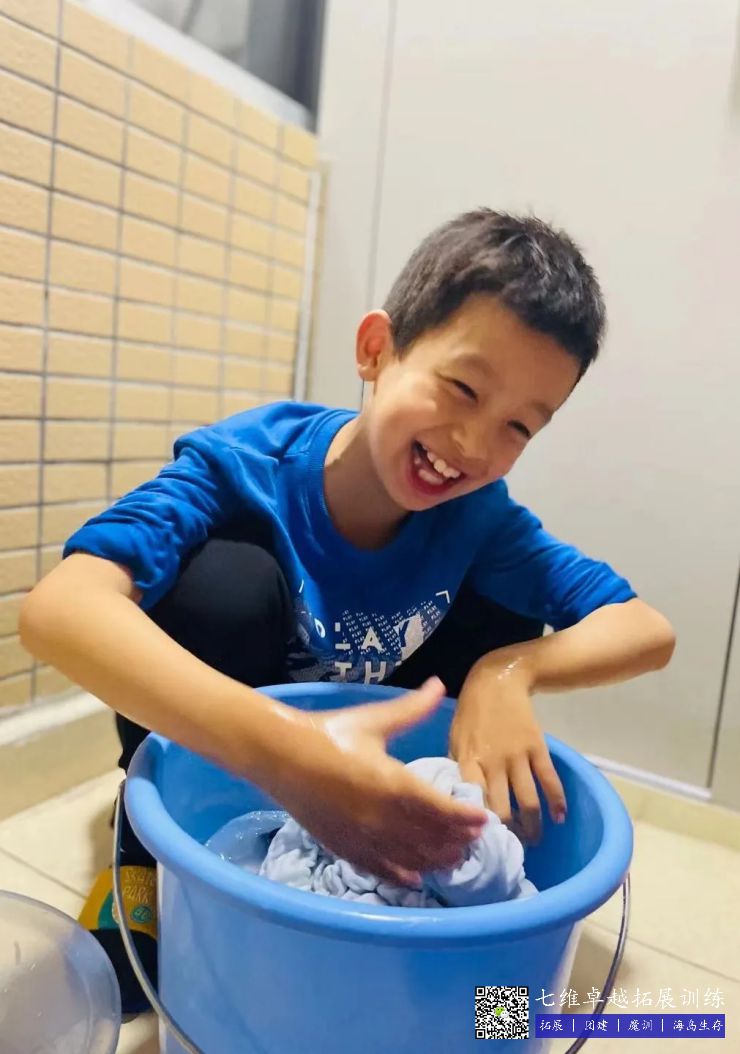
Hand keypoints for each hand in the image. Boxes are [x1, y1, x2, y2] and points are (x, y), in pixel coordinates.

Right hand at [266, 678, 487, 886]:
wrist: (280, 754)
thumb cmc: (329, 733)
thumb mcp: (374, 720)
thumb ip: (411, 709)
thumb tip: (437, 685)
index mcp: (394, 783)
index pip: (442, 809)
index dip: (466, 817)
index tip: (484, 820)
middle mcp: (383, 817)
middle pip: (431, 837)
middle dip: (457, 839)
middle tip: (474, 839)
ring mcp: (363, 837)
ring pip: (410, 858)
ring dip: (436, 860)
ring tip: (454, 858)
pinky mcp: (344, 847)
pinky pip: (380, 869)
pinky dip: (402, 876)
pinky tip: (415, 880)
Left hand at [449, 659, 566, 843]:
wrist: (498, 680)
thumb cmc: (470, 712)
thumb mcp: (454, 738)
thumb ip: (458, 768)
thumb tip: (457, 800)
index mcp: (468, 760)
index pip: (471, 801)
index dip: (476, 826)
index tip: (479, 845)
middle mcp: (493, 762)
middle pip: (502, 808)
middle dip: (507, 834)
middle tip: (509, 850)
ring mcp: (518, 756)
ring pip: (528, 801)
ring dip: (533, 826)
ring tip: (533, 841)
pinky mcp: (538, 748)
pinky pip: (550, 780)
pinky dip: (557, 801)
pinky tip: (559, 818)